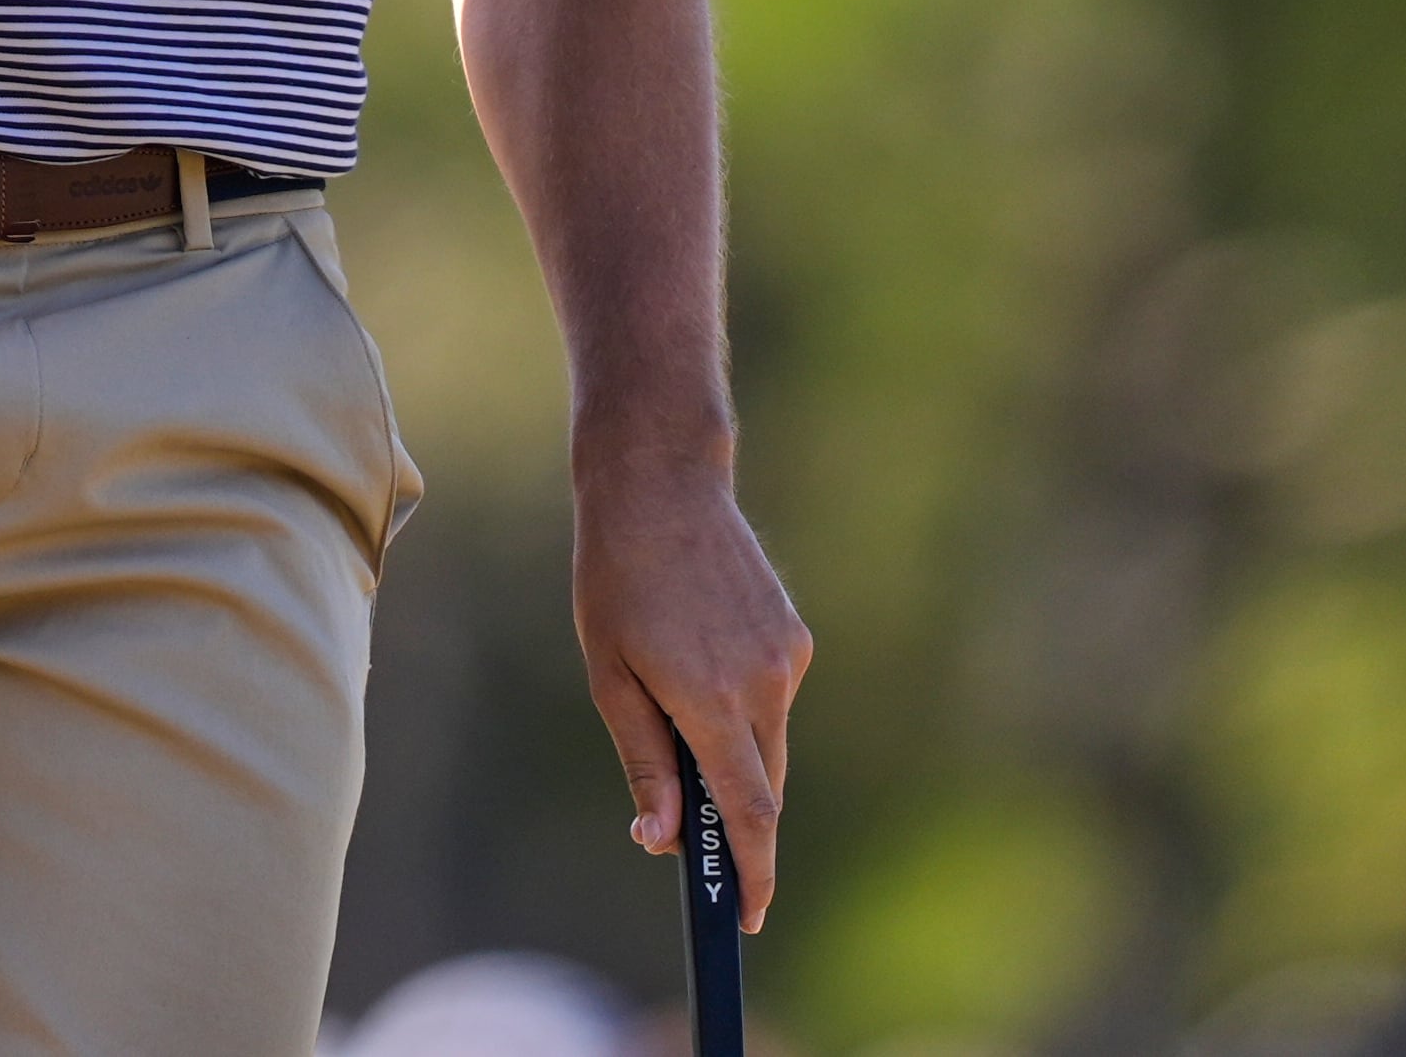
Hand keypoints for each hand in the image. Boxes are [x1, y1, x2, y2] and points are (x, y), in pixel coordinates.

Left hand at [572, 434, 811, 927]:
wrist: (661, 487)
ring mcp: (787, 658)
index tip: (750, 918)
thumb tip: (661, 840)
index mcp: (713, 702)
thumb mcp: (611, 679)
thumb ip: (645, 763)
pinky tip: (698, 661)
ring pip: (769, 743)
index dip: (755, 874)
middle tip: (691, 833)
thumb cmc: (616, 582)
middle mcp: (765, 685)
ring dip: (734, 756)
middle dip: (736, 822)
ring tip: (672, 704)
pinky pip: (773, 698)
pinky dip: (743, 708)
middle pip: (762, 786)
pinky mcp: (794, 636)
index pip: (751, 815)